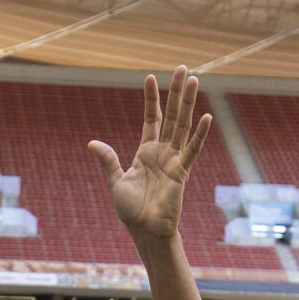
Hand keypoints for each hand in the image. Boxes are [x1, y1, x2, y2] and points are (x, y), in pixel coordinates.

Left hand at [89, 70, 211, 242]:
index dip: (151, 99)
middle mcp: (162, 152)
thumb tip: (92, 143)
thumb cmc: (132, 210)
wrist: (145, 230)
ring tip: (194, 80)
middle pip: (172, 115)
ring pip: (183, 125)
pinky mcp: (181, 172)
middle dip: (176, 92)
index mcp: (146, 152)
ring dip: (188, 103)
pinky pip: (192, 150)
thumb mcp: (115, 181)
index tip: (150, 77)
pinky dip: (200, 134)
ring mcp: (174, 160)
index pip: (151, 118)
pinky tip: (207, 116)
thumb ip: (108, 160)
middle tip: (183, 68)